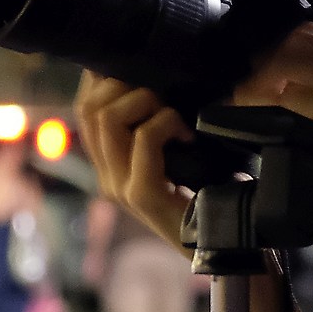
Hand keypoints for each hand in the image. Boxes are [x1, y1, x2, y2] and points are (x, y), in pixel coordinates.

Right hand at [76, 71, 194, 248]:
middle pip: (90, 107)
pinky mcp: (141, 195)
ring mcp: (119, 187)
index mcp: (109, 165)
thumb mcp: (179, 154)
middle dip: (126, 84)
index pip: (85, 107)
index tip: (139, 66)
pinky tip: (187, 134)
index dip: (105, 78)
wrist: (227, 245)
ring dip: (147, 101)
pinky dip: (166, 123)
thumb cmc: (211, 194)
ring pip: (109, 118)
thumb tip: (156, 77)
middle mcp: (106, 176)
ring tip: (174, 113)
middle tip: (164, 93)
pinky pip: (143, 139)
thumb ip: (158, 126)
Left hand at [228, 24, 312, 227]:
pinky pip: (289, 102)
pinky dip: (264, 109)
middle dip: (257, 64)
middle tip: (238, 90)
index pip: (304, 34)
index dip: (272, 48)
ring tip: (239, 105)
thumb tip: (287, 88)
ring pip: (283, 67)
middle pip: (289, 43)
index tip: (250, 69)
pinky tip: (252, 124)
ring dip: (253, 86)